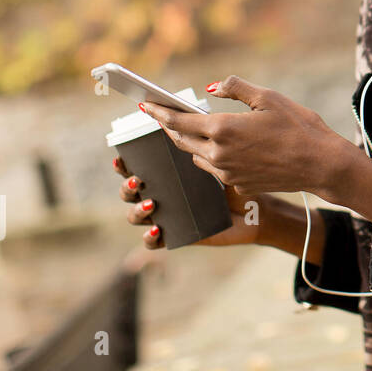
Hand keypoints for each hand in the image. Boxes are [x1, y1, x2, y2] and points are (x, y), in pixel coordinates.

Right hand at [112, 153, 262, 248]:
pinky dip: (149, 238)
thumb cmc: (231, 183)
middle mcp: (159, 195)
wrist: (251, 212)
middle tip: (138, 181)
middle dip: (127, 187)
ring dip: (136, 210)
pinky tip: (156, 231)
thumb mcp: (214, 165)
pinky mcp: (174, 236)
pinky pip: (152, 241)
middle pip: (129, 191)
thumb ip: (199, 150)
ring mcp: (165, 216)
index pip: (135, 167)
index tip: (120, 159)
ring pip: (135, 216)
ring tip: (151, 204)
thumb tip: (184, 128)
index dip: (122, 164)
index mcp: (164, 175)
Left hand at [136, 75, 352, 198]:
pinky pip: (218, 170)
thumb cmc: (299, 126)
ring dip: (193, 144)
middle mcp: (219, 155)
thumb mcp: (269, 97)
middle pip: (182, 141)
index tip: (144, 106)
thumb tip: (211, 88)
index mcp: (223, 129)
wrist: (321, 164)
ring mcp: (228, 174)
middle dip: (171, 128)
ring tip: (196, 130)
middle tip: (164, 115)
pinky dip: (215, 158)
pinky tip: (227, 149)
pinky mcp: (239, 187)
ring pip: (198, 157)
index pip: (177, 122)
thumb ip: (235, 88)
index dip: (158, 113)